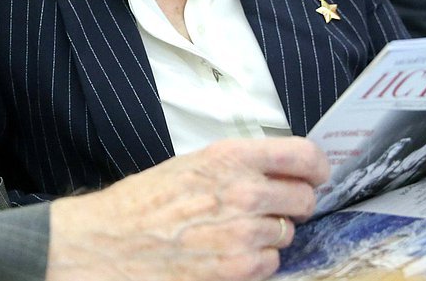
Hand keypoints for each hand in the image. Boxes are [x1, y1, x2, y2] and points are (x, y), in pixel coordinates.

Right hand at [46, 138, 328, 280]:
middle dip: (295, 204)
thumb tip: (278, 173)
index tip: (315, 175)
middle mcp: (243, 192)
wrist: (110, 241)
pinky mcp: (237, 269)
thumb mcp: (191, 164)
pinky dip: (258, 261)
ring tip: (239, 232)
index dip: (316, 167)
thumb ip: (237, 165)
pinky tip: (231, 253)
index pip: (302, 155)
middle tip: (277, 208)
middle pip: (303, 198)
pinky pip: (272, 263)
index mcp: (230, 157)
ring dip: (272, 234)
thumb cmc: (145, 201)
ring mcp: (242, 233)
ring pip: (287, 233)